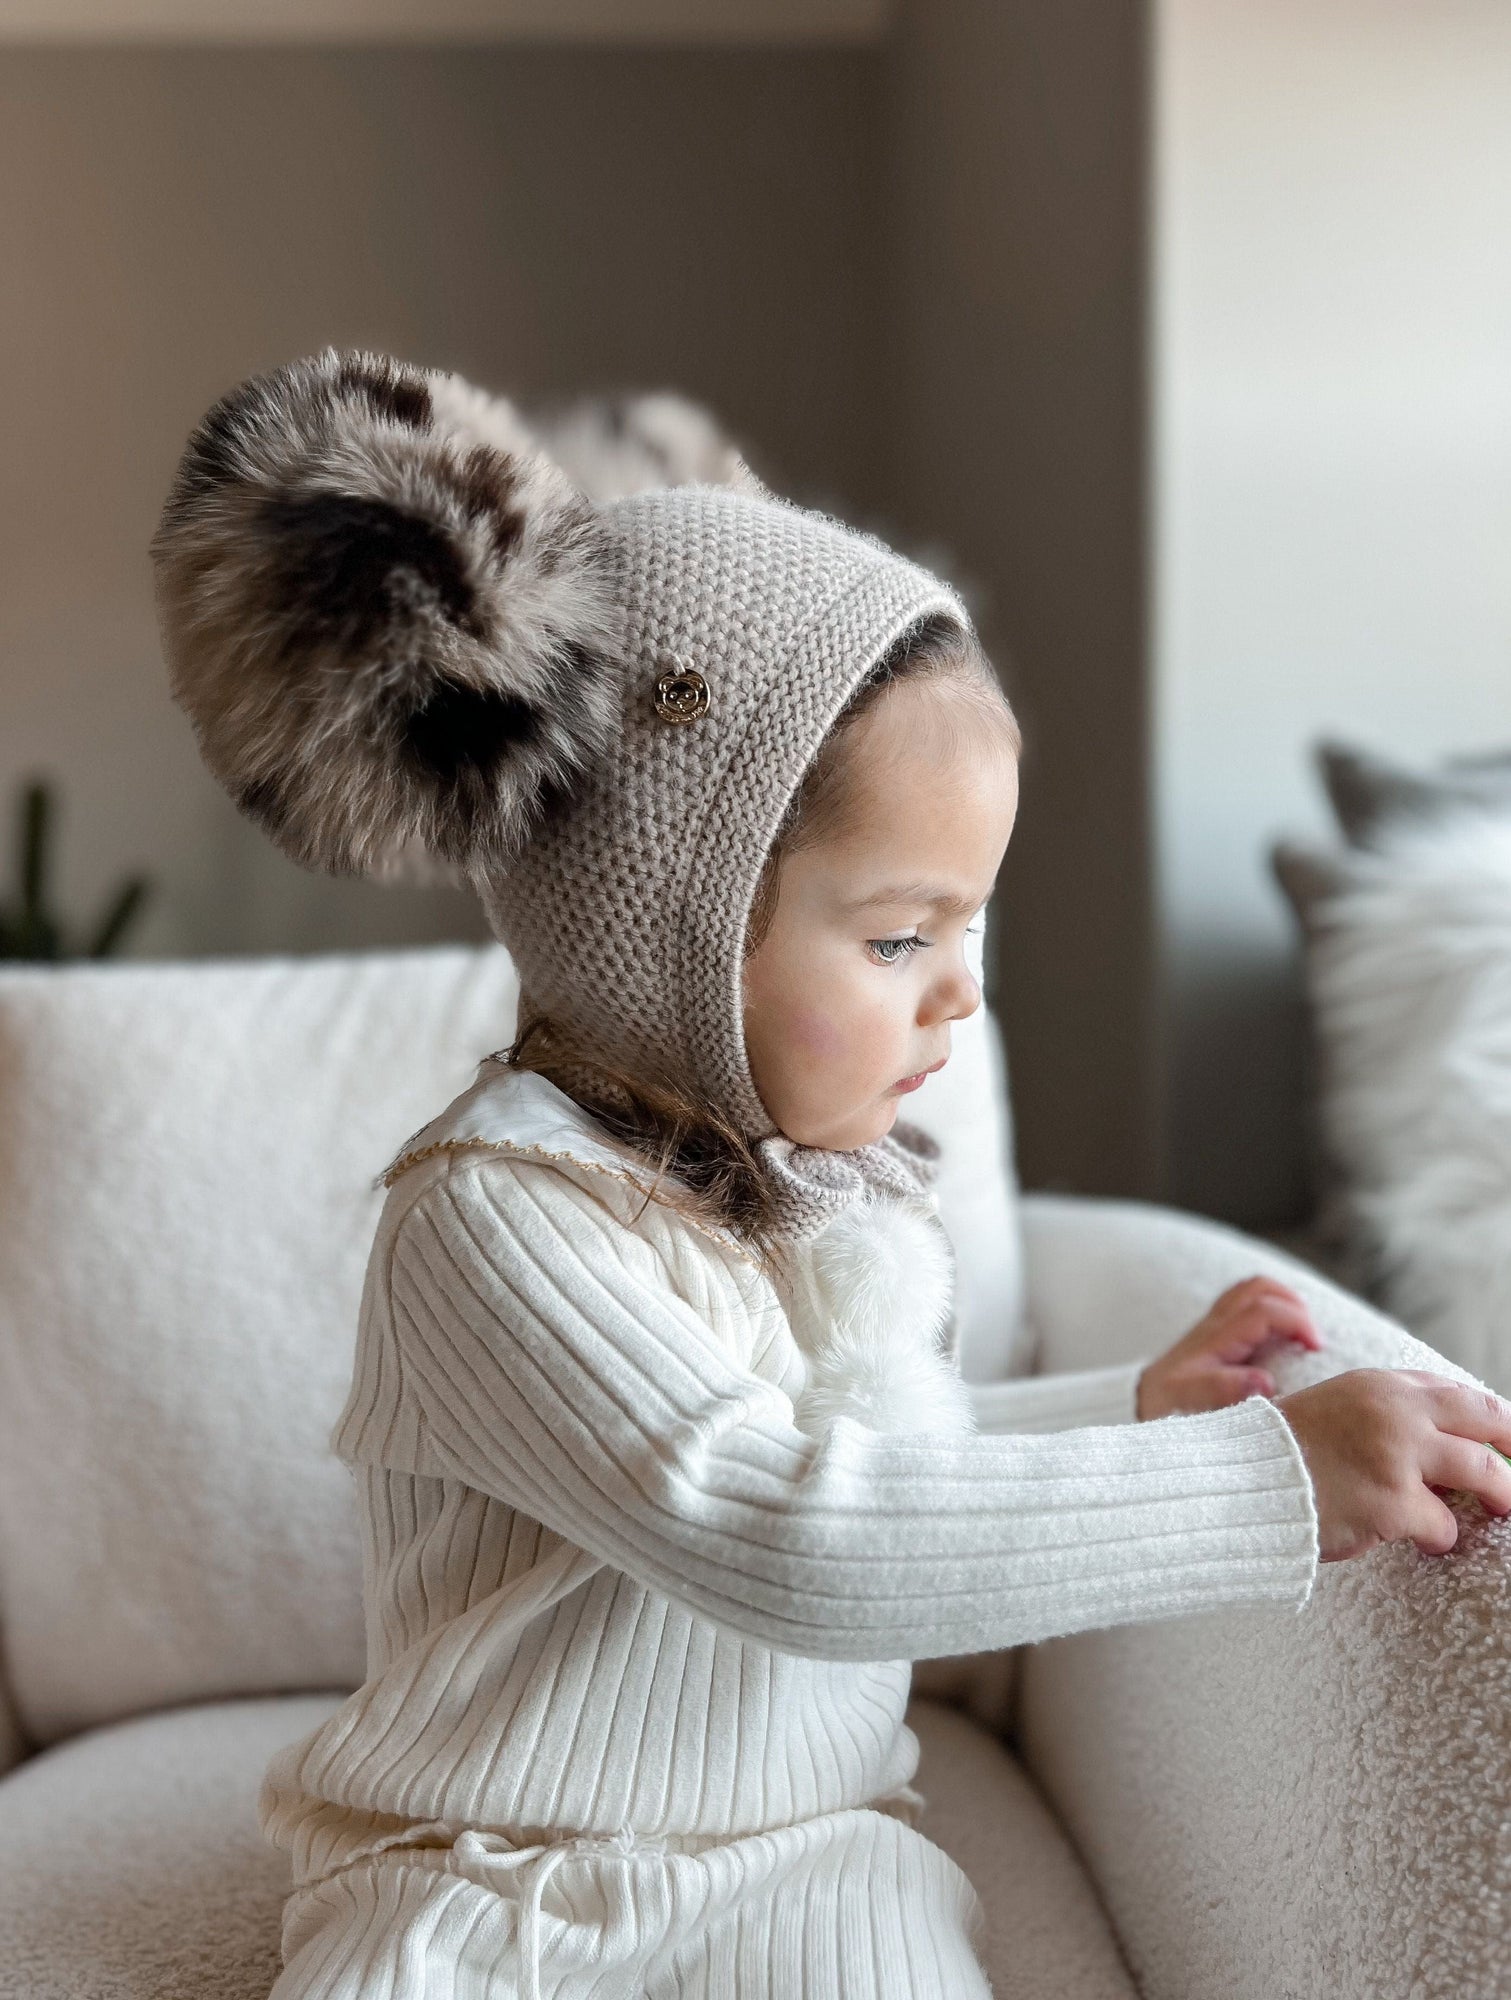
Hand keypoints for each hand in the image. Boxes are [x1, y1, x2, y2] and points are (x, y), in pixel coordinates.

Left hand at [1136, 1276, 1323, 1419]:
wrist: (1143, 1402)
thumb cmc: (1167, 1405)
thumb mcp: (1188, 1401)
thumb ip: (1223, 1390)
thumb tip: (1264, 1381)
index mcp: (1213, 1339)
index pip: (1262, 1311)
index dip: (1296, 1322)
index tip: (1317, 1348)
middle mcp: (1214, 1324)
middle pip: (1258, 1287)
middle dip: (1294, 1304)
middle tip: (1314, 1340)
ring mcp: (1215, 1323)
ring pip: (1252, 1290)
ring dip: (1285, 1303)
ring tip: (1305, 1334)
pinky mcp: (1217, 1330)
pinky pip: (1247, 1303)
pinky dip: (1273, 1309)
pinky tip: (1287, 1337)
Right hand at [1276, 1368, 1510, 1560]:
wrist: (1243, 1483)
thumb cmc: (1284, 1454)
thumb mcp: (1337, 1409)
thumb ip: (1385, 1412)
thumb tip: (1439, 1438)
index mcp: (1380, 1385)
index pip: (1457, 1393)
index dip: (1491, 1419)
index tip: (1504, 1437)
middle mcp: (1395, 1411)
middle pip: (1488, 1420)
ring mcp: (1398, 1455)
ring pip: (1484, 1471)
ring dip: (1502, 1495)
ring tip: (1504, 1510)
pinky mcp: (1395, 1503)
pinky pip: (1445, 1525)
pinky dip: (1440, 1538)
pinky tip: (1423, 1542)